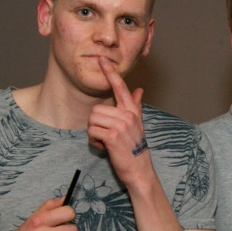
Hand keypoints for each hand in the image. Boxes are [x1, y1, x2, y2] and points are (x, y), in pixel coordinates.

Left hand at [86, 59, 153, 186]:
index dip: (110, 73)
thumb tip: (138, 90)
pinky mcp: (112, 136)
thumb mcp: (137, 125)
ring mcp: (120, 125)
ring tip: (106, 142)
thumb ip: (135, 106)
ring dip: (94, 133)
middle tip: (106, 135)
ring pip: (92, 120)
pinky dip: (94, 142)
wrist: (139, 170)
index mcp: (132, 111)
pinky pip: (92, 132)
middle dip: (96, 124)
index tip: (102, 60)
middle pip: (96, 109)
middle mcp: (127, 115)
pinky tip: (105, 147)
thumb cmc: (134, 148)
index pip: (120, 88)